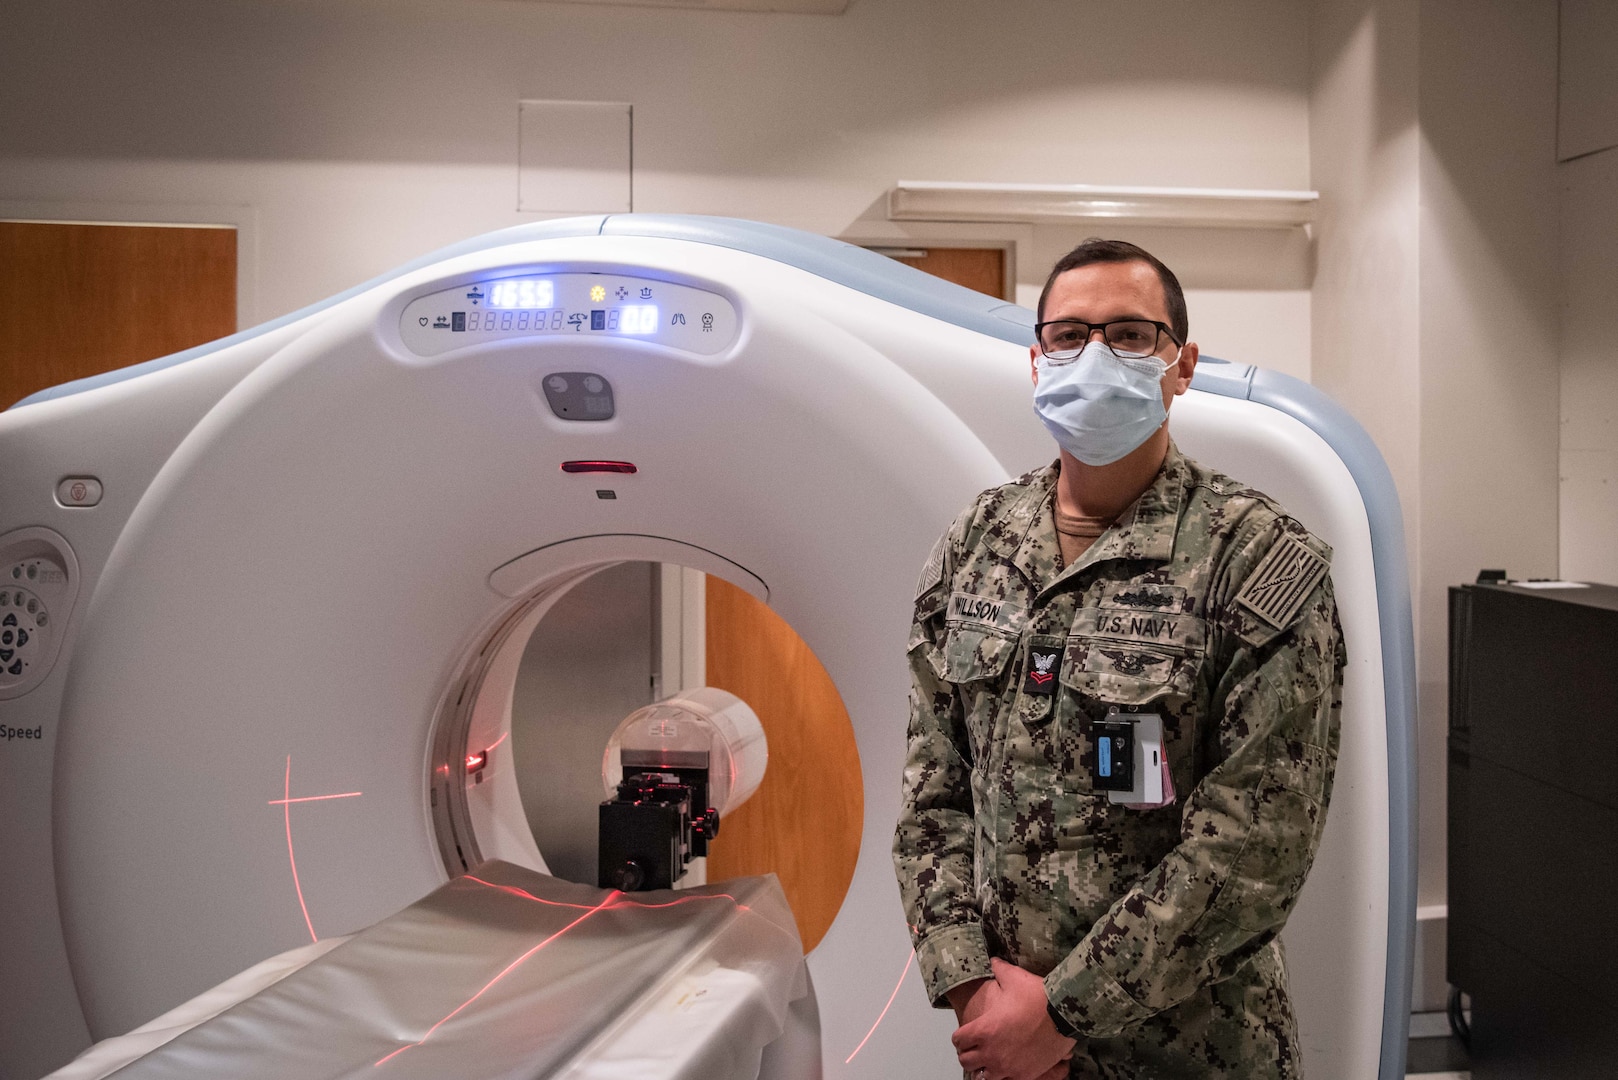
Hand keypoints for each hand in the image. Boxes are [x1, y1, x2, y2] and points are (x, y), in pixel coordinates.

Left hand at [952, 958, 1075, 1079]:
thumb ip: (999, 969)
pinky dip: (1004, 1075)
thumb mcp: (1014, 977)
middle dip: (968, 1053)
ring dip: (983, 1067)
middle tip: (974, 1047)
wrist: (1065, 1015)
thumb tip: (993, 960)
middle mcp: (992, 1051)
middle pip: (966, 1060)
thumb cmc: (1038, 996)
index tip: (965, 1033)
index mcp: (985, 1029)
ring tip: (989, 1059)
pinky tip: (1007, 1066)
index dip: (960, 1035)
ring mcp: (1008, 1066)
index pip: (958, 1039)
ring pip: (984, 1076)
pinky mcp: (1025, 1075)